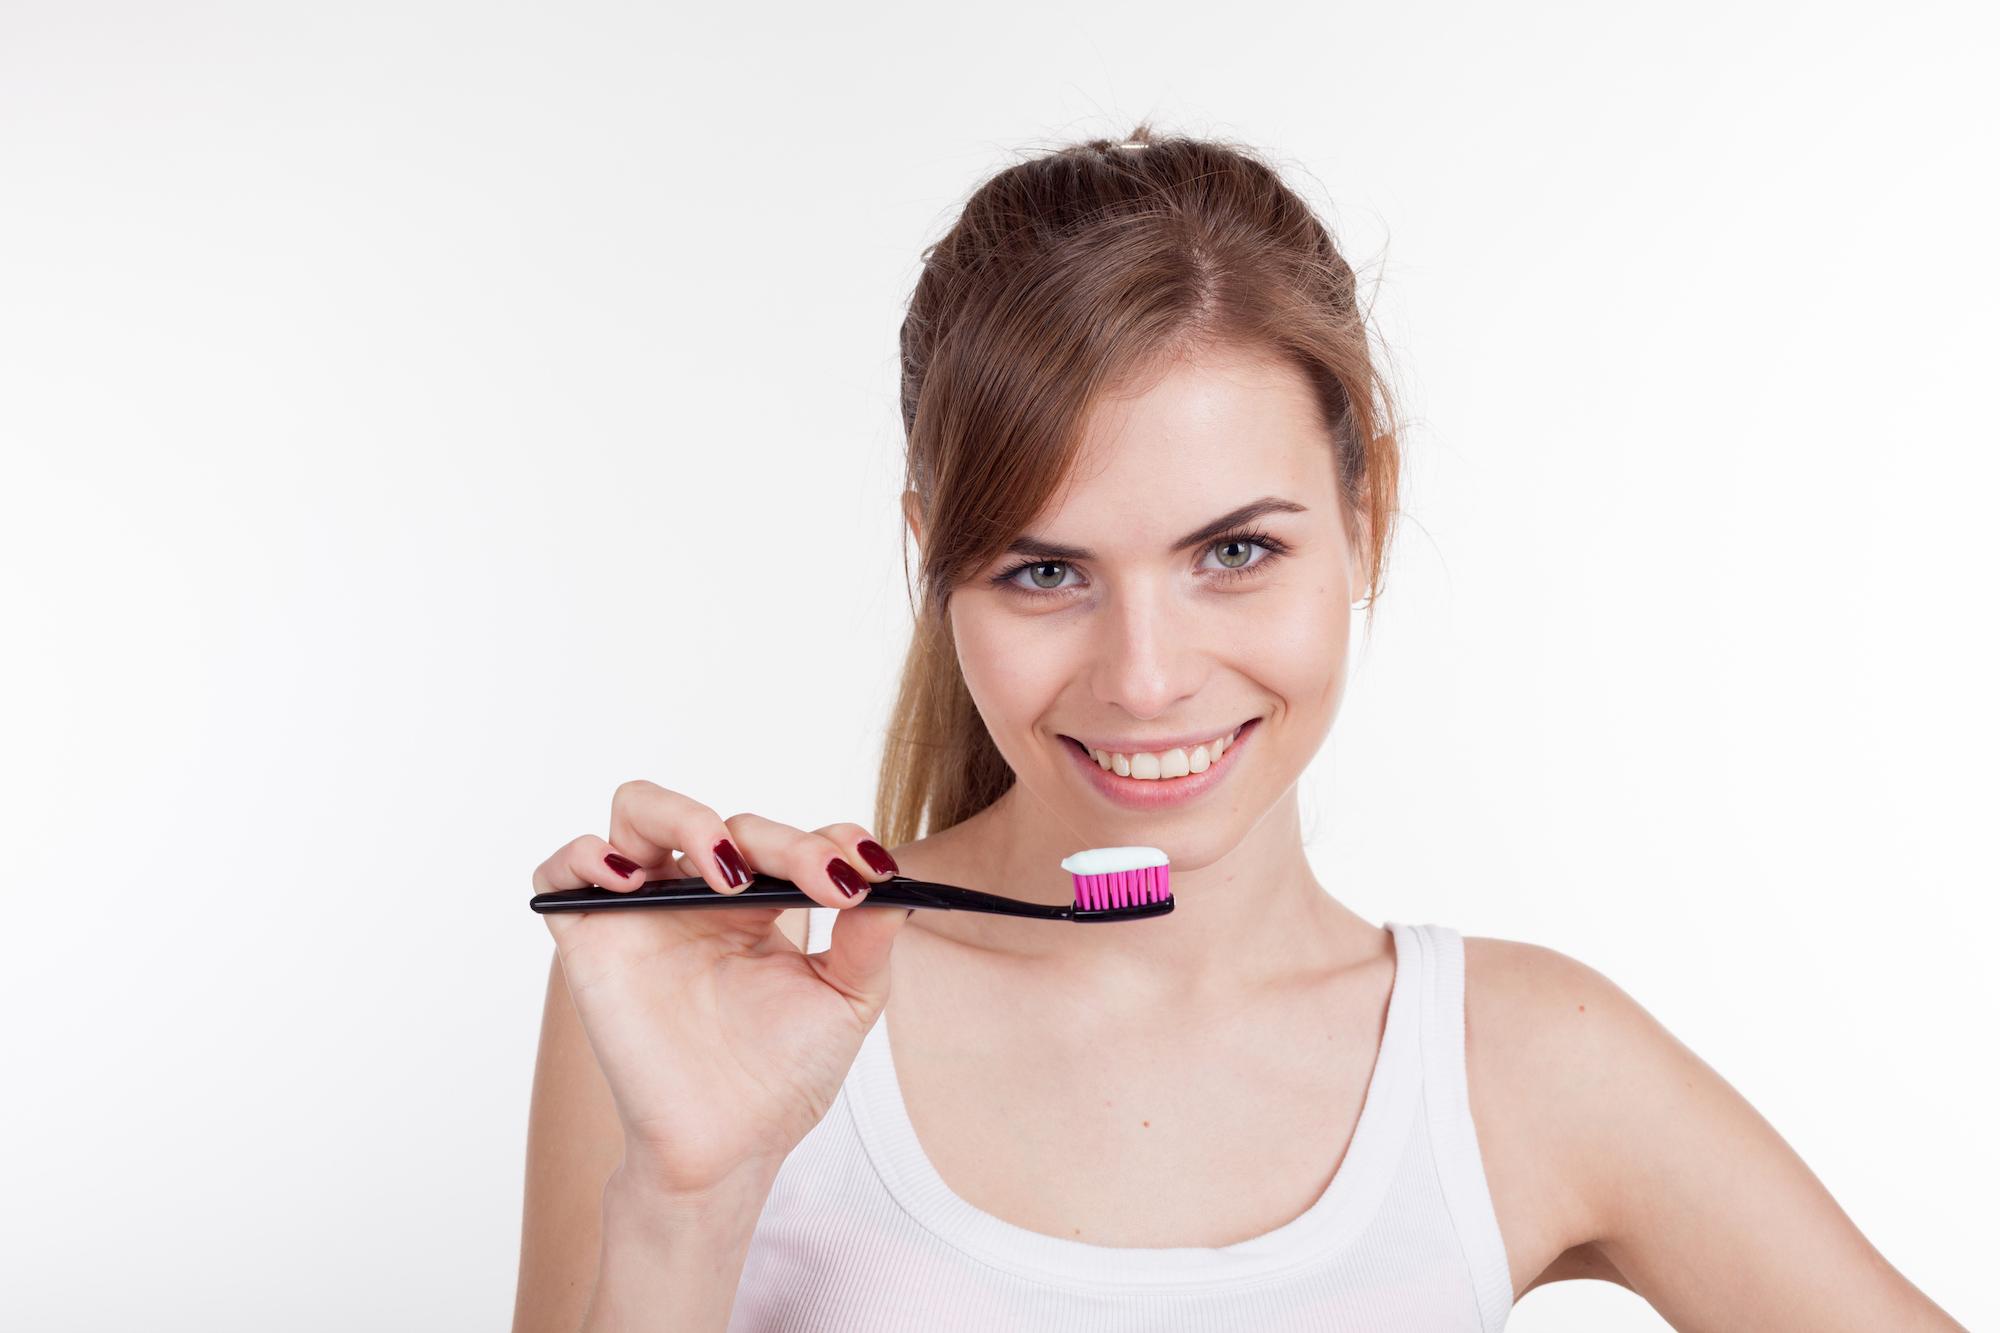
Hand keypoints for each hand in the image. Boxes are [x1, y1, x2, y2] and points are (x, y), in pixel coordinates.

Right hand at [530, 780, 912, 1198]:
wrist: (729, 1148)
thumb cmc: (782, 1079)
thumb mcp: (846, 1001)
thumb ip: (870, 939)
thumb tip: (894, 884)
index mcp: (756, 904)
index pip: (787, 839)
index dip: (828, 839)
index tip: (867, 873)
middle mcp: (695, 897)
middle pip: (727, 822)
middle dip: (781, 843)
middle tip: (818, 880)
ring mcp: (641, 912)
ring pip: (639, 810)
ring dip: (686, 816)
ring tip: (727, 868)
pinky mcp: (590, 940)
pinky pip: (562, 870)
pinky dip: (587, 855)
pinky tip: (631, 881)